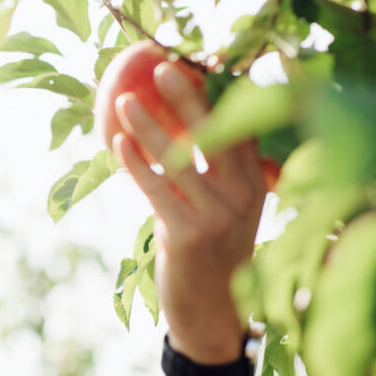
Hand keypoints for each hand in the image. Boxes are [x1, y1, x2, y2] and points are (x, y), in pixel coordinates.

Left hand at [112, 62, 265, 363]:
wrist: (211, 313)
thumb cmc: (211, 253)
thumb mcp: (227, 210)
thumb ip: (217, 172)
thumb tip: (183, 126)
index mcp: (257, 182)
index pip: (241, 127)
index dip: (215, 93)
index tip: (190, 63)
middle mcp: (245, 194)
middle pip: (216, 133)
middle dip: (188, 96)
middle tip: (161, 66)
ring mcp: (218, 214)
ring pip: (179, 158)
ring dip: (148, 126)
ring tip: (122, 101)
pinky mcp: (189, 233)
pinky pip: (158, 189)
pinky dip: (137, 163)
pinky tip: (118, 143)